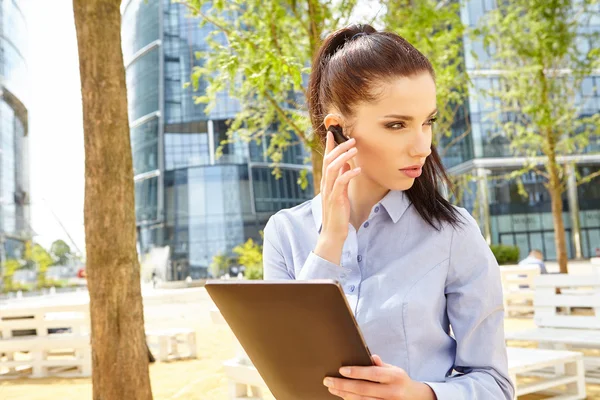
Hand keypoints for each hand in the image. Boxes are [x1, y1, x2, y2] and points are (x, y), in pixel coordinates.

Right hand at [314, 130, 360, 263]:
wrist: (333, 233)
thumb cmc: (338, 213)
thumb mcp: (341, 192)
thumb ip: (342, 178)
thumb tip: (347, 163)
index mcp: (327, 182)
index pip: (326, 159)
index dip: (329, 146)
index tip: (333, 132)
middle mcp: (325, 184)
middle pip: (328, 160)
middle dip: (339, 147)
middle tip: (351, 139)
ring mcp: (329, 191)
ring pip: (333, 168)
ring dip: (344, 157)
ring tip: (355, 149)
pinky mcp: (335, 199)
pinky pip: (341, 183)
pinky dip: (349, 174)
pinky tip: (357, 169)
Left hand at [323, 355, 436, 399]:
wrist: (415, 399)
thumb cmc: (400, 381)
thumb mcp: (394, 370)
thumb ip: (381, 365)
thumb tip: (371, 356)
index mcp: (395, 377)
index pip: (373, 373)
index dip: (357, 372)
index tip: (341, 370)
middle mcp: (393, 392)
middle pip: (364, 389)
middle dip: (343, 385)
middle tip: (328, 380)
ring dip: (345, 395)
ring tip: (332, 388)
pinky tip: (343, 397)